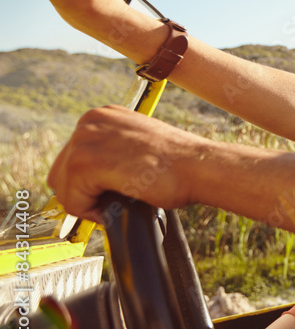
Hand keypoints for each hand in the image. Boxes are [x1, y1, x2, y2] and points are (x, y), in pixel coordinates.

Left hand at [48, 106, 207, 220]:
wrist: (199, 167)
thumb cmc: (178, 164)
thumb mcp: (137, 148)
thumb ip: (112, 155)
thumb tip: (94, 181)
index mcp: (103, 116)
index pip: (72, 157)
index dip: (87, 183)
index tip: (108, 192)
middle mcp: (91, 121)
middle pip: (60, 172)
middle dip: (82, 194)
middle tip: (109, 203)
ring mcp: (86, 139)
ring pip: (63, 188)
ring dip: (86, 203)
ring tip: (115, 205)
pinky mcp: (87, 161)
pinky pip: (71, 199)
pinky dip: (89, 211)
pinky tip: (115, 205)